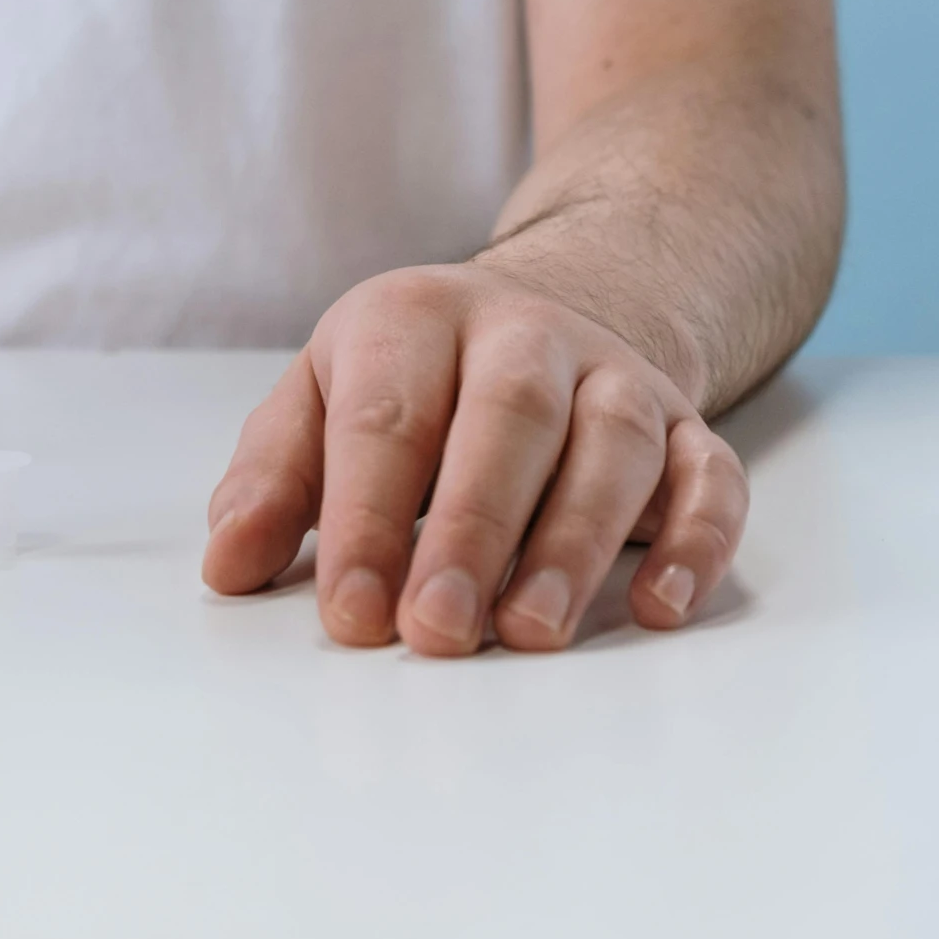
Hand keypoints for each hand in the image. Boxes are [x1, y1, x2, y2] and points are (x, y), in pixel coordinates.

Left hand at [202, 263, 747, 654]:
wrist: (543, 305)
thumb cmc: (407, 380)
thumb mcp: (319, 401)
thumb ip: (271, 481)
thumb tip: (228, 565)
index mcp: (411, 318)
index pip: (387, 420)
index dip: (365, 520)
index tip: (350, 615)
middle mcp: (522, 332)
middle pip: (506, 421)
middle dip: (471, 533)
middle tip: (436, 633)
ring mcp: (613, 373)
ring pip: (611, 446)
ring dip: (573, 545)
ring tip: (529, 634)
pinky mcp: (686, 423)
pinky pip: (710, 474)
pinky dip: (695, 540)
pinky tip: (657, 605)